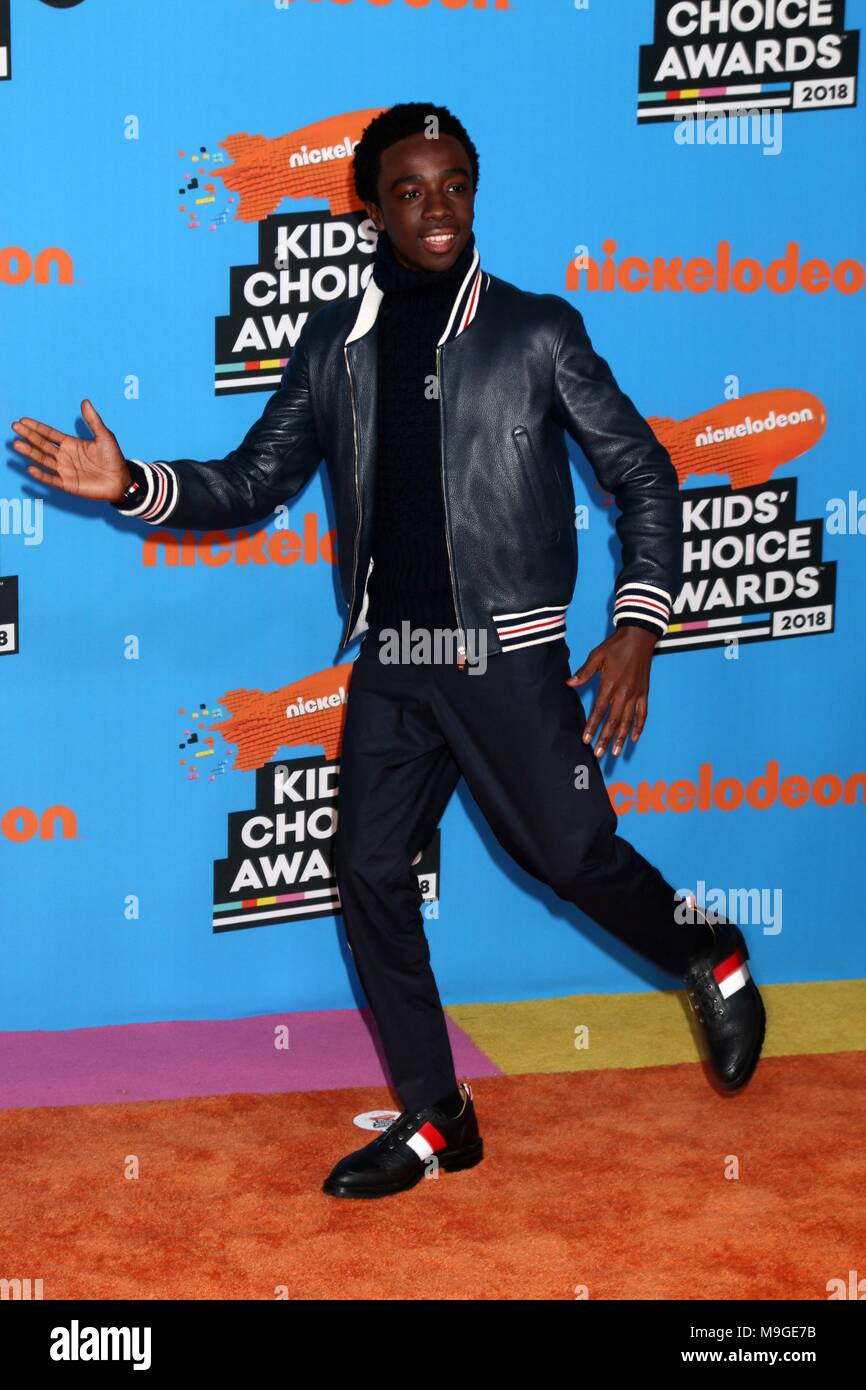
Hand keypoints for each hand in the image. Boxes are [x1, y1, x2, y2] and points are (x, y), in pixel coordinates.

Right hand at [10, 400, 130, 501]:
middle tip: (15, 427)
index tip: (23, 420)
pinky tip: (30, 467)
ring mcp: (65, 470)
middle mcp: (64, 456)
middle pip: (42, 444)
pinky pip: (51, 479)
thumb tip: (85, 402)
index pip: (49, 434)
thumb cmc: (114, 459)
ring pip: (43, 460)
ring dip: (30, 452)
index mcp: (71, 444)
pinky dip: (40, 474)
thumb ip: (93, 420)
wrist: (122, 481)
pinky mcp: (68, 484)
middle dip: (29, 436)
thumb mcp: (105, 436)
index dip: (36, 427)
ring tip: (17, 444)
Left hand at [566, 625, 657, 757]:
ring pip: (628, 721)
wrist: (639, 637)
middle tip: (599, 754)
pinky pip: (643, 714)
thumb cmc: (616, 646)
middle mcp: (624, 693)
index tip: (586, 739)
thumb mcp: (596, 656)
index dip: (592, 726)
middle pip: (613, 721)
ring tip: (616, 752)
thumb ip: (584, 672)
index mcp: (610, 684)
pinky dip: (639, 726)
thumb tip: (569, 683)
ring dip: (622, 738)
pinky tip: (634, 738)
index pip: (599, 711)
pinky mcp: (645, 693)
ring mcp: (636, 694)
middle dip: (605, 738)